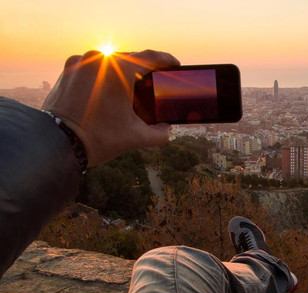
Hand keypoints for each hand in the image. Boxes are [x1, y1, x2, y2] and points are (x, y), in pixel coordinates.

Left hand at [42, 50, 179, 166]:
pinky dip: (104, 78)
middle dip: (144, 70)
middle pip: (130, 59)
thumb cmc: (98, 138)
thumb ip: (159, 134)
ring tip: (131, 90)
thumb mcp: (135, 137)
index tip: (174, 65)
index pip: (151, 57)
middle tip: (155, 83)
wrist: (57, 143)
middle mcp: (99, 59)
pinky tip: (109, 94)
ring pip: (110, 63)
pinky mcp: (68, 71)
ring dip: (123, 74)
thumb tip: (166, 130)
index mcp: (119, 68)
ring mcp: (80, 63)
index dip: (167, 60)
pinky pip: (93, 69)